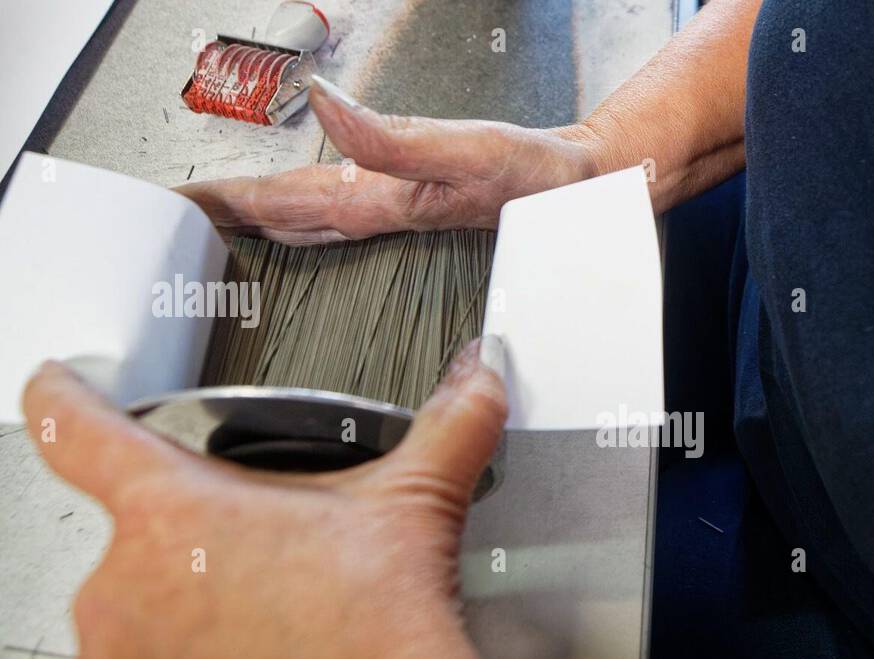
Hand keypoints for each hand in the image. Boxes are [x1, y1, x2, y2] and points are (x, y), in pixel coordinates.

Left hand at [23, 339, 588, 658]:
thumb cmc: (391, 652)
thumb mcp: (417, 510)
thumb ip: (448, 425)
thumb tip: (478, 379)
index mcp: (173, 514)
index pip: (76, 425)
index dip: (68, 396)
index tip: (63, 390)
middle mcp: (117, 593)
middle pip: (141, 550)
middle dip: (203, 562)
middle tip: (281, 593)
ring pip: (133, 637)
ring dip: (188, 642)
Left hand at [176, 78, 603, 243]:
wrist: (575, 194)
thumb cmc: (529, 177)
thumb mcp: (464, 148)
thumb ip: (391, 135)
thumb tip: (324, 105)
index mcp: (378, 203)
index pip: (282, 203)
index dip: (228, 201)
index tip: (179, 202)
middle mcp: (376, 212)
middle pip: (282, 218)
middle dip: (230, 216)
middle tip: (178, 214)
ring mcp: (389, 211)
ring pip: (304, 220)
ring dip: (257, 218)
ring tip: (217, 214)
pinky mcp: (404, 201)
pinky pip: (331, 214)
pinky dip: (296, 215)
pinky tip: (290, 216)